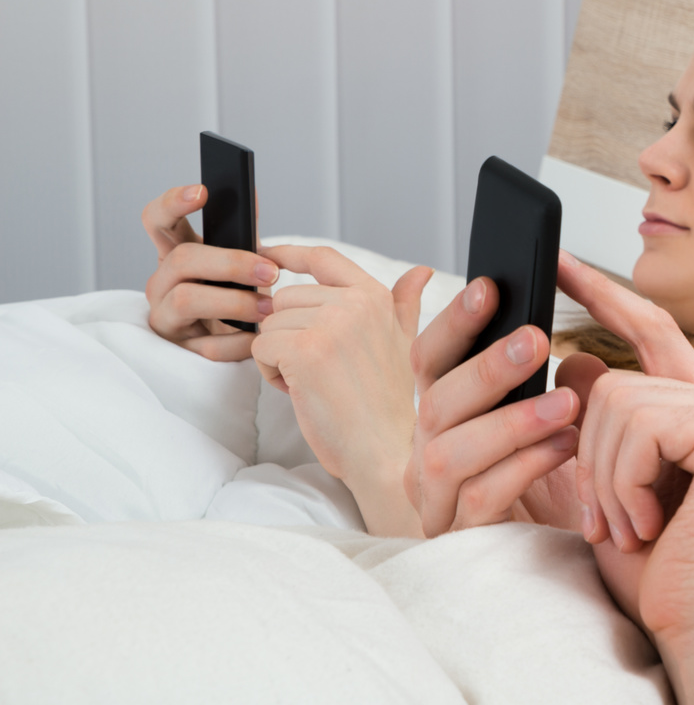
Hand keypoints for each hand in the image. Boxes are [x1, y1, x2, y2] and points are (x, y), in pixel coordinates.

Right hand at [142, 184, 276, 360]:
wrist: (237, 340)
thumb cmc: (235, 293)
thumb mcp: (239, 261)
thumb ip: (242, 233)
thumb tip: (249, 194)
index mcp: (175, 254)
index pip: (157, 220)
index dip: (172, 203)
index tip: (202, 191)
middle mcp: (162, 283)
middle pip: (181, 259)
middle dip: (230, 263)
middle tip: (270, 272)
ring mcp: (165, 317)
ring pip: (185, 299)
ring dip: (234, 302)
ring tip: (268, 308)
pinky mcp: (179, 350)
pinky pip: (207, 346)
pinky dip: (238, 341)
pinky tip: (257, 337)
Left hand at [250, 244, 430, 535]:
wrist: (385, 451)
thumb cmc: (386, 404)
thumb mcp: (403, 344)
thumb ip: (404, 304)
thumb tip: (422, 272)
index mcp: (376, 297)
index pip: (324, 258)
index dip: (289, 254)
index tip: (268, 256)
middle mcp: (355, 303)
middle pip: (285, 298)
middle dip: (289, 333)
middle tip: (319, 368)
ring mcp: (330, 324)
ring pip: (269, 324)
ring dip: (279, 356)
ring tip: (314, 381)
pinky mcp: (304, 350)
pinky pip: (260, 347)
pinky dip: (271, 374)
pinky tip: (300, 391)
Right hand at [406, 276, 588, 536]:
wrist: (599, 546)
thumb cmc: (575, 470)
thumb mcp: (558, 408)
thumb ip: (539, 365)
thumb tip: (541, 310)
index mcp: (448, 412)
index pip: (431, 358)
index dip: (455, 321)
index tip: (490, 286)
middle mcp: (431, 451)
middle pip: (436, 401)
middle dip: (486, 367)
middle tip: (538, 339)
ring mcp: (440, 499)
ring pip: (449, 453)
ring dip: (509, 421)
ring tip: (566, 404)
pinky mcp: (464, 538)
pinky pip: (481, 499)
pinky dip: (524, 467)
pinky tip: (565, 447)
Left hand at [554, 251, 693, 646]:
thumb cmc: (663, 573)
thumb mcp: (611, 486)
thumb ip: (599, 423)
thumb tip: (574, 356)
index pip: (650, 330)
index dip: (601, 292)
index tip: (556, 261)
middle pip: (614, 381)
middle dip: (588, 455)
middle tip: (611, 519)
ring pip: (617, 403)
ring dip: (604, 479)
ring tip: (634, 527)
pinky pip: (640, 427)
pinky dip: (625, 484)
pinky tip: (650, 524)